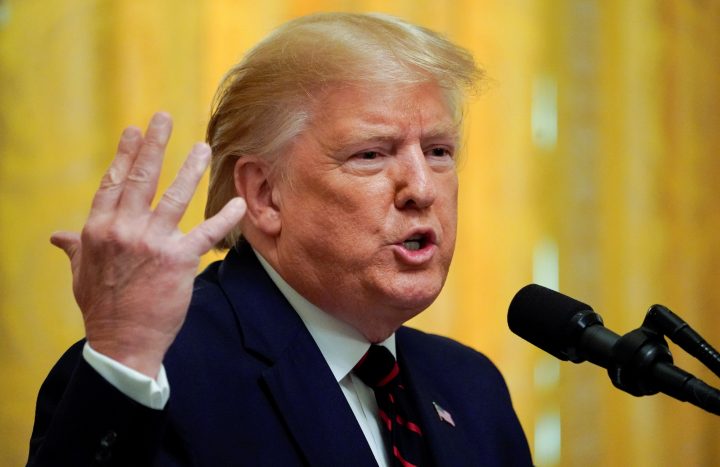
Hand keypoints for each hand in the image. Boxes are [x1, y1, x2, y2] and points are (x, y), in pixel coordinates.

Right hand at [50, 112, 245, 377]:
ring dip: (190, 169)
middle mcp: (124, 230)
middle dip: (154, 145)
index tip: (134, 131)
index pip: (114, 183)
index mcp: (99, 229)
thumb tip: (56, 236)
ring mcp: (153, 243)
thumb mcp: (81, 273)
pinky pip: (206, 232)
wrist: (123, 341)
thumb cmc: (102, 307)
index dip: (125, 154)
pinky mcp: (180, 260)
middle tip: (164, 118)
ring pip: (175, 196)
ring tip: (203, 147)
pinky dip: (224, 217)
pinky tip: (238, 202)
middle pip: (141, 178)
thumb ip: (76, 248)